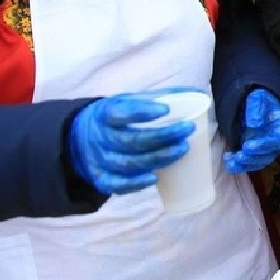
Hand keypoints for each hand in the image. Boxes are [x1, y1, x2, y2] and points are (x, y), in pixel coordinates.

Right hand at [67, 94, 188, 195]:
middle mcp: (100, 137)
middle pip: (130, 140)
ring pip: (128, 163)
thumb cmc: (118, 117)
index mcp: (106, 114)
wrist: (80, 138)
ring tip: (182, 149)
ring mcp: (99, 160)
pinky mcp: (100, 178)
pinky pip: (116, 185)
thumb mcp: (129, 101)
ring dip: (157, 158)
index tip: (165, 109)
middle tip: (187, 129)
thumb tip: (199, 94)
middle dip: (162, 136)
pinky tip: (155, 178)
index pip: (120, 113)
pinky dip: (135, 184)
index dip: (141, 112)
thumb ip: (160, 97)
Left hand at [224, 89, 279, 173]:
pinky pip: (252, 163)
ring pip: (260, 161)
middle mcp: (277, 139)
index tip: (247, 147)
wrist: (257, 103)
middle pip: (269, 154)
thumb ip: (256, 109)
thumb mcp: (258, 98)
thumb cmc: (260, 100)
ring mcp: (267, 147)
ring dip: (246, 164)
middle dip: (252, 158)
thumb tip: (253, 125)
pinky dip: (241, 165)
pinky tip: (230, 162)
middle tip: (238, 156)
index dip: (263, 145)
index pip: (276, 139)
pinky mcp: (258, 152)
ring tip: (231, 161)